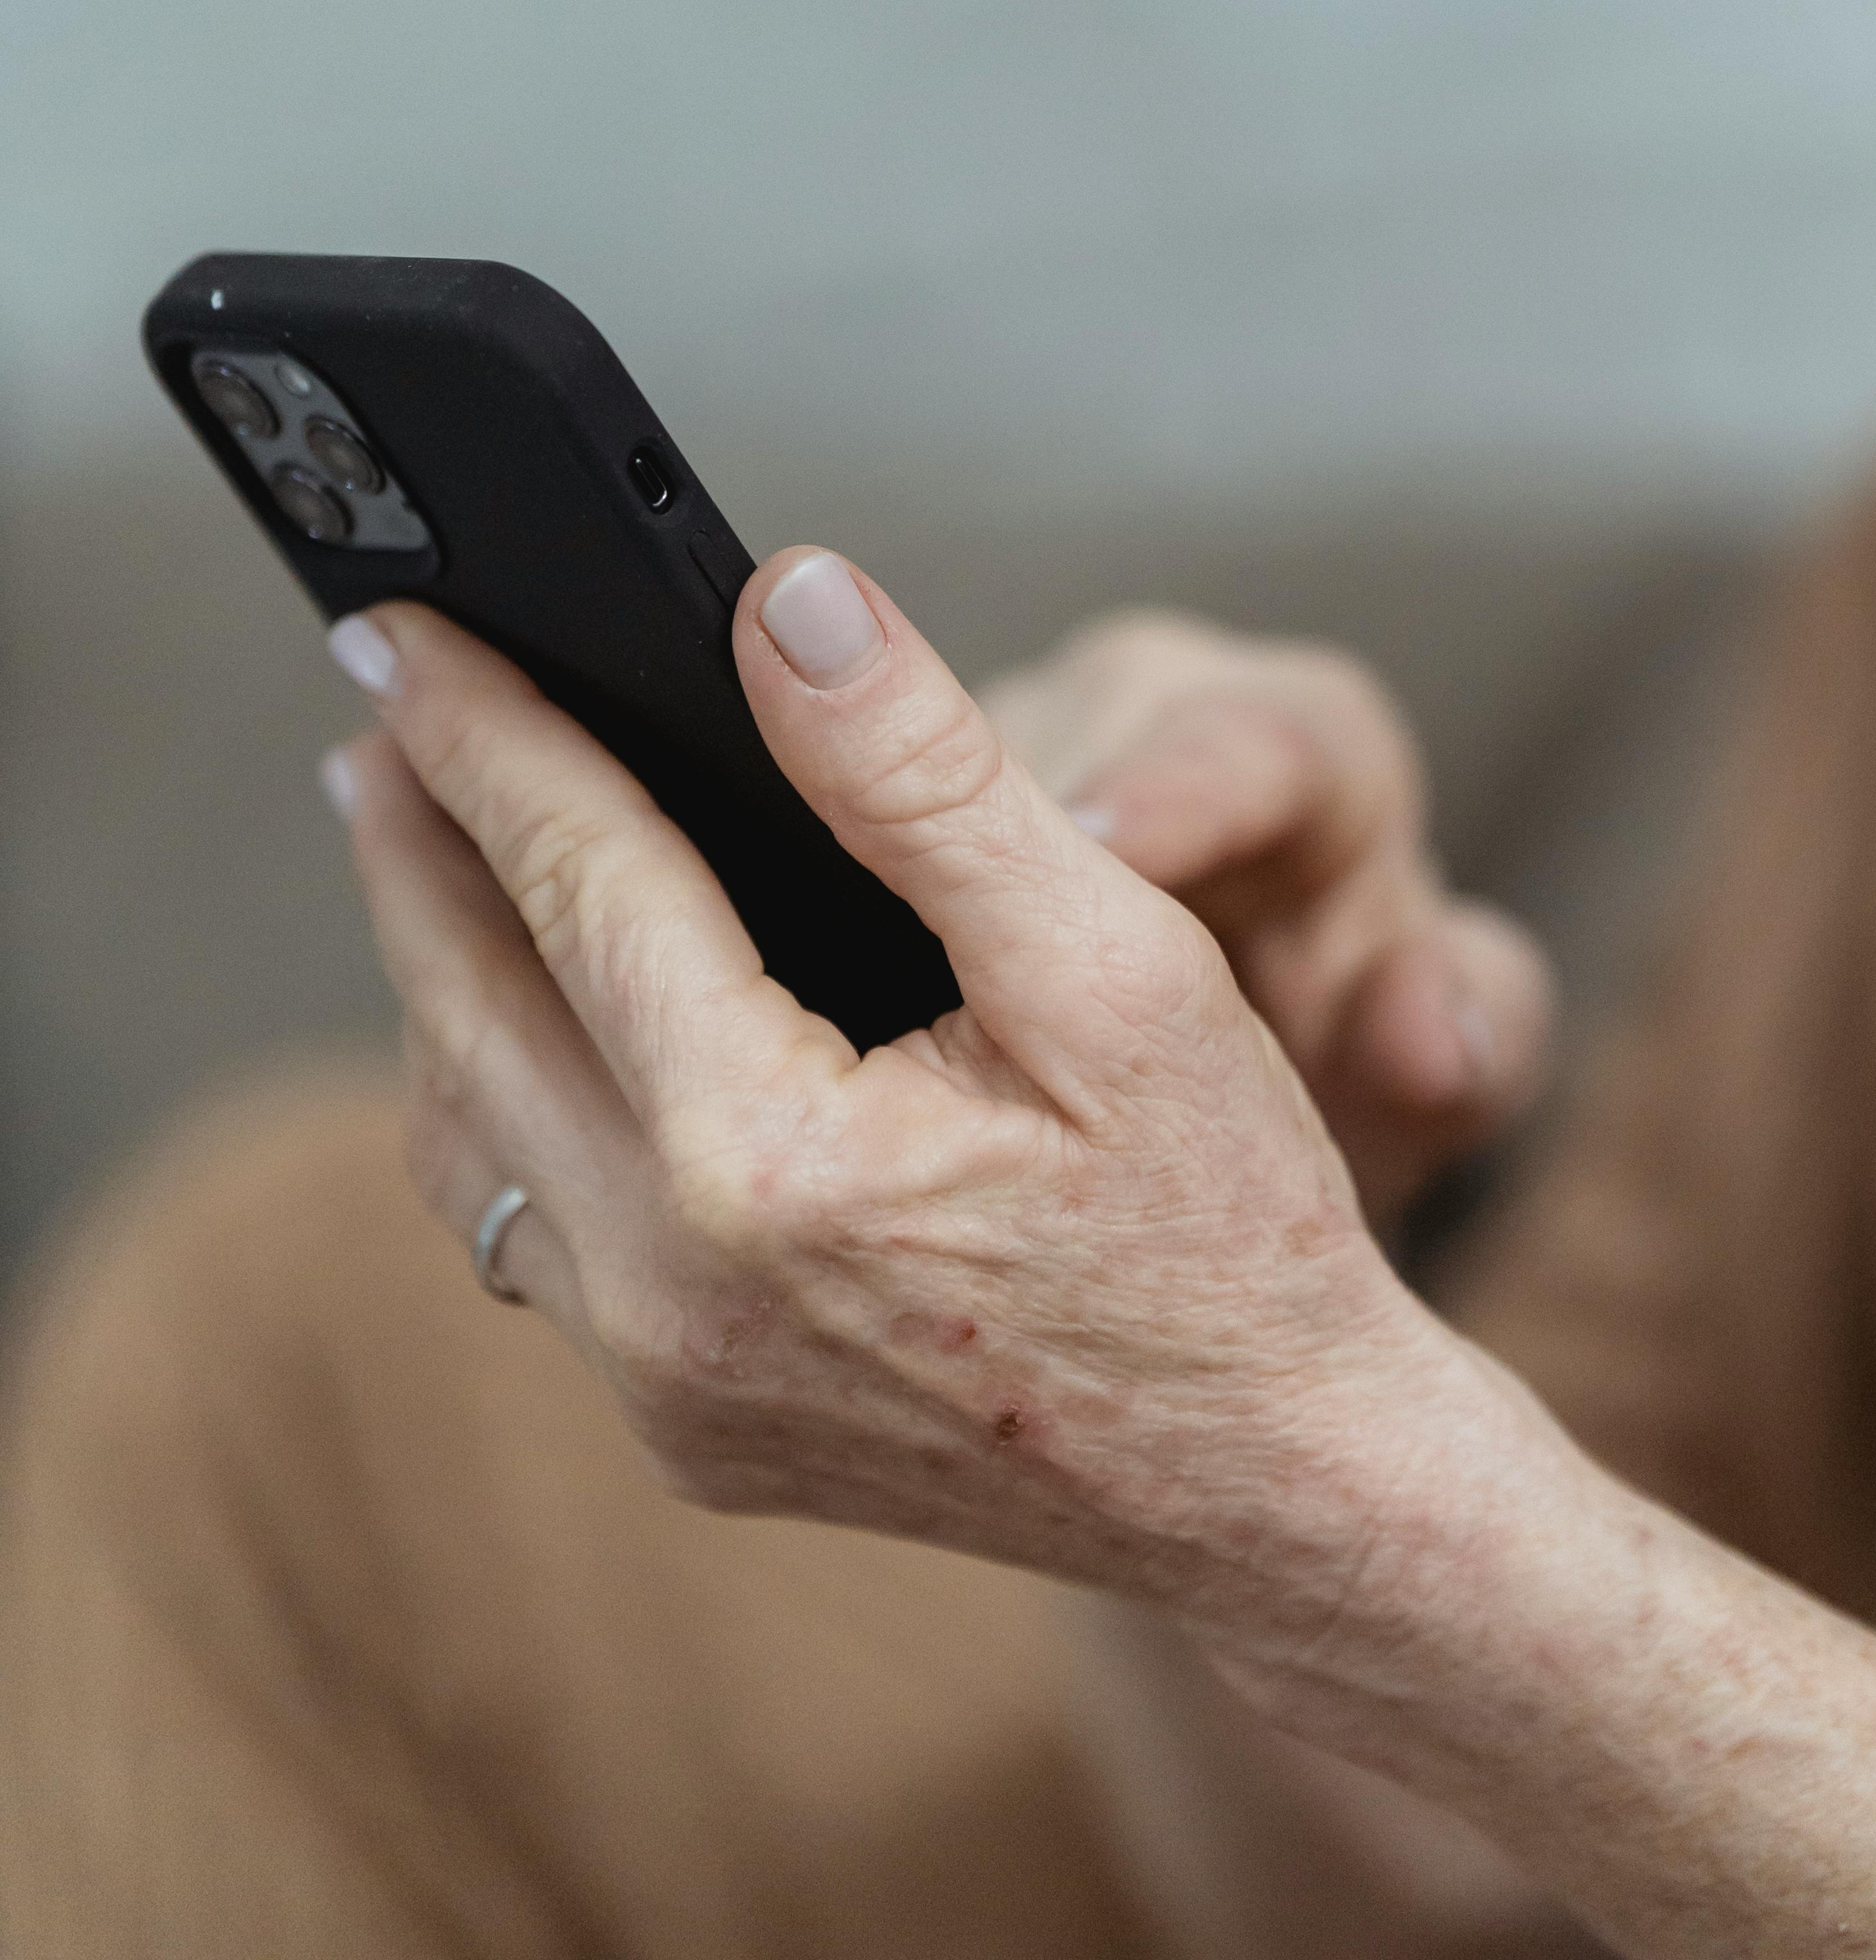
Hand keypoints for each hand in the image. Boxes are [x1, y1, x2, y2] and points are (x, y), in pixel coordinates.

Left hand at [324, 552, 1487, 1648]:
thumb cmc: (1227, 1221)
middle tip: (379, 702)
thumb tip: (786, 602)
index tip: (408, 630)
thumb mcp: (1117, 958)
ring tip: (429, 836)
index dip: (489, 732)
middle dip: (414, 838)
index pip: (579, 882)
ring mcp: (666, 1386)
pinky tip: (534, 1018)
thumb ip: (929, 773)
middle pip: (472, 1005)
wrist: (1279, 1490)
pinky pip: (533, 1236)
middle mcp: (673, 1294)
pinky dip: (505, 1094)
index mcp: (767, 1165)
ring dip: (440, 970)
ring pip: (474, 1134)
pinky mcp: (688, 1432)